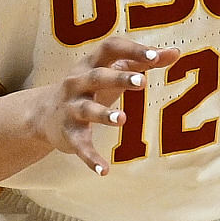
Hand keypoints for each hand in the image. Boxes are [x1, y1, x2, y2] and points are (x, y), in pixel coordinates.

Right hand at [27, 37, 167, 175]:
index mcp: (91, 63)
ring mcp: (71, 108)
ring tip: (123, 119)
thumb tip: (176, 52)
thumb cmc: (89, 87)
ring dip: (104, 114)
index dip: (132, 50)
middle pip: (98, 77)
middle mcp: (77, 82)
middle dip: (119, 79)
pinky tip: (104, 171)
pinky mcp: (68, 134)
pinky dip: (90, 158)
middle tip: (142, 82)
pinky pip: (80, 146)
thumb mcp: (112, 70)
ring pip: (87, 110)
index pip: (110, 48)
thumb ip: (142, 62)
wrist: (43, 114)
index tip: (156, 56)